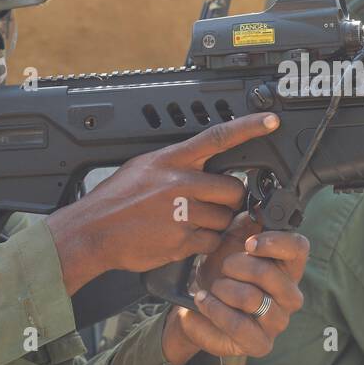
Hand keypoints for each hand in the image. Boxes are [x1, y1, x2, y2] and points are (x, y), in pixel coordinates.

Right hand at [45, 112, 279, 292]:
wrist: (91, 232)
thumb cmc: (115, 200)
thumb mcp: (143, 167)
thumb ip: (176, 163)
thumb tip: (203, 161)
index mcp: (172, 160)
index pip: (218, 137)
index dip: (249, 127)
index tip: (271, 121)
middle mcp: (180, 183)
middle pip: (234, 188)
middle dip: (229, 199)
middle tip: (212, 203)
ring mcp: (182, 212)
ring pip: (225, 217)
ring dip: (216, 223)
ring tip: (188, 221)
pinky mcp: (182, 240)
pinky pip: (212, 241)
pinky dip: (204, 243)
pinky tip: (183, 237)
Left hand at [161, 218, 308, 364]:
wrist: (198, 304)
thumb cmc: (220, 271)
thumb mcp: (230, 241)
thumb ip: (248, 224)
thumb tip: (259, 205)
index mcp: (288, 267)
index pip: (299, 248)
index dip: (275, 243)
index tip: (249, 244)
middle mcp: (289, 296)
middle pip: (271, 276)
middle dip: (237, 267)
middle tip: (222, 267)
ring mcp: (277, 322)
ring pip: (252, 300)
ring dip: (222, 290)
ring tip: (210, 289)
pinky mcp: (261, 345)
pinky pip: (239, 328)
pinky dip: (214, 313)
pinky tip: (202, 304)